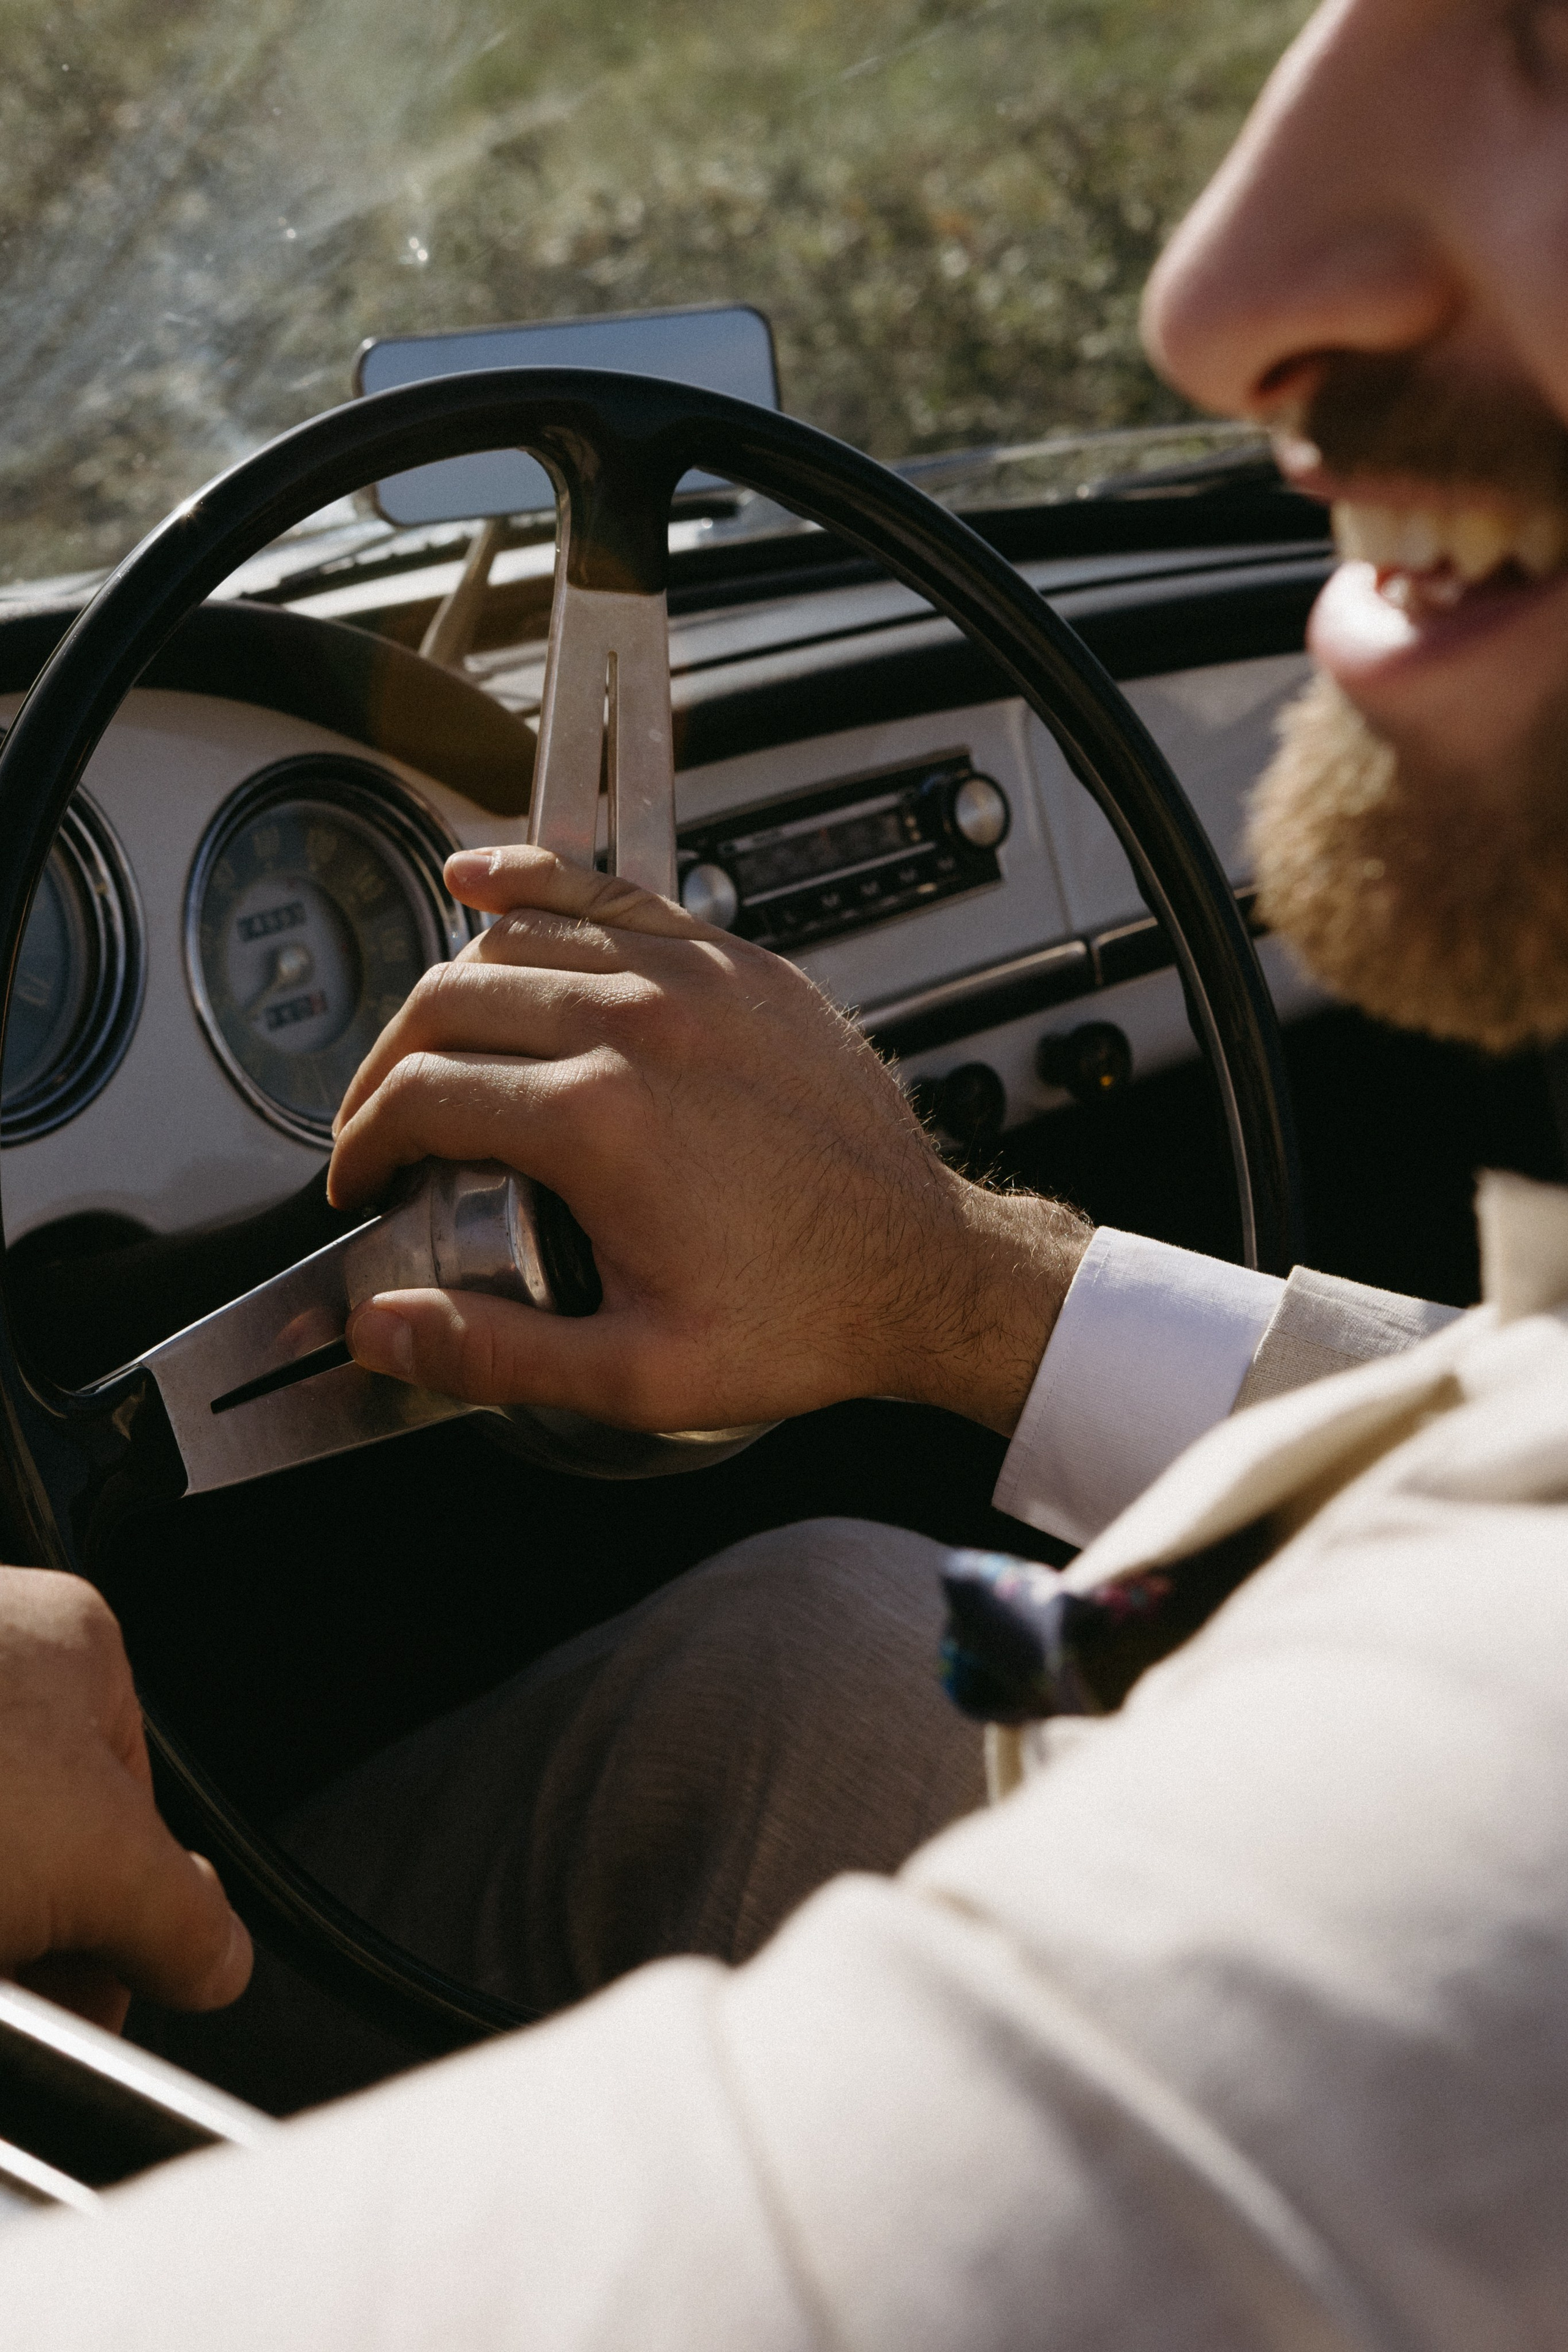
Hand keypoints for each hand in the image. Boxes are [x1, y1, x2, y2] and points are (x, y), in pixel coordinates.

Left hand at [0, 1566, 251, 2032]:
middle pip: (48, 1841)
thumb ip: (189, 1919)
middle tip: (32, 1995)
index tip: (111, 1985)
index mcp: (75, 1637)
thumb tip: (222, 1960)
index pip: (141, 1806)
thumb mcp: (101, 1861)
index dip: (131, 1916)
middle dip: (48, 1939)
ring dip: (0, 1943)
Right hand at [329, 847, 1091, 1439]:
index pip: (422, 1094)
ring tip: (426, 1048)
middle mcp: (639, 1026)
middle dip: (385, 1067)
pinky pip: (608, 891)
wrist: (925, 1270)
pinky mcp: (735, 964)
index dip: (364, 1142)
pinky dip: (533, 880)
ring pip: (515, 937)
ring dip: (447, 988)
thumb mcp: (639, 1376)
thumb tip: (381, 1331)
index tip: (364, 1181)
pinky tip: (484, 880)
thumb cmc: (805, 1315)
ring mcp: (692, 979)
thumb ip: (494, 1353)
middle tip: (380, 1128)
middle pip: (450, 1004)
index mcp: (599, 1120)